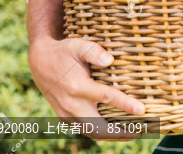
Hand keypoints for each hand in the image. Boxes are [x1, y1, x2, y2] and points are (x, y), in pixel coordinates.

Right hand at [28, 37, 146, 141]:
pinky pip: (85, 129)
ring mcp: (66, 113)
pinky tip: (115, 130)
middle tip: (140, 131)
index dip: (126, 104)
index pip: (106, 97)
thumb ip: (94, 51)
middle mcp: (71, 104)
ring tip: (131, 133)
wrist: (39, 62)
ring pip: (91, 133)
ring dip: (112, 136)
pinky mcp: (64, 117)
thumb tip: (110, 60)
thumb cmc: (63, 52)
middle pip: (98, 127)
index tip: (142, 110)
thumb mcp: (78, 45)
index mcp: (77, 86)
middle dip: (120, 133)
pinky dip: (100, 132)